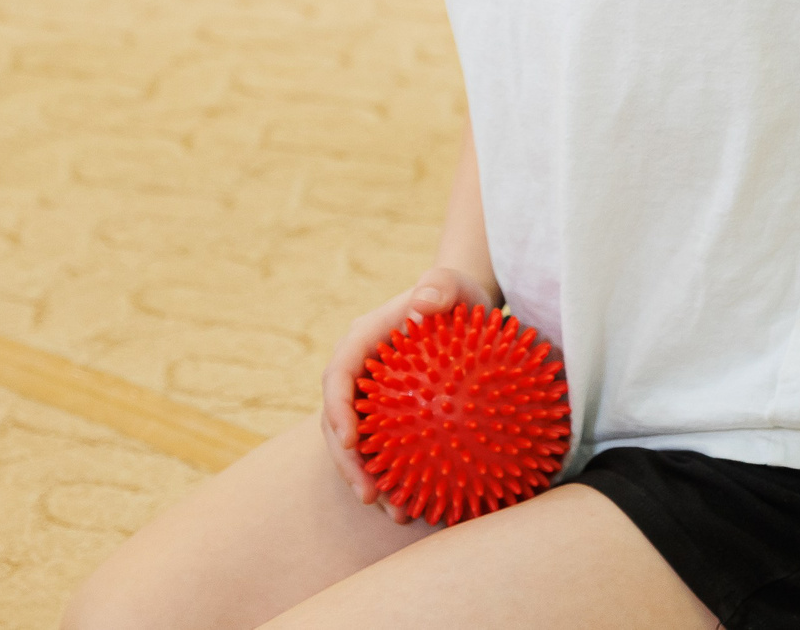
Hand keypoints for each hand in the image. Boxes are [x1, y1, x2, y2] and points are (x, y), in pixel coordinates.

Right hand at [321, 265, 497, 517]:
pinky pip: (385, 452)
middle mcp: (358, 374)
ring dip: (370, 482)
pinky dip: (396, 479)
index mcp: (361, 341)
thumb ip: (439, 286)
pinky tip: (419, 506)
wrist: (462, 310)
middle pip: (338, 423)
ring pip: (357, 447)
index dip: (337, 410)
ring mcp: (370, 399)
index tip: (351, 440)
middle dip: (347, 463)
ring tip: (397, 514)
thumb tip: (424, 300)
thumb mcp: (452, 285)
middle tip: (369, 496)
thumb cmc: (456, 295)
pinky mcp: (388, 418)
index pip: (338, 376)